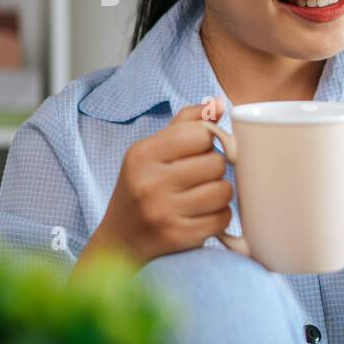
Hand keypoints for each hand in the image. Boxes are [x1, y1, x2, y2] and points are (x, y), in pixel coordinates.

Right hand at [83, 102, 232, 266]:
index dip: (207, 143)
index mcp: (143, 154)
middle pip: (216, 163)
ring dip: (220, 194)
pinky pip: (223, 218)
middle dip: (215, 171)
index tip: (198, 153)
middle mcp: (149, 182)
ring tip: (202, 197)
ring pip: (224, 191)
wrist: (119, 241)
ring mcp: (163, 211)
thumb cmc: (142, 188)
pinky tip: (202, 216)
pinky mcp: (178, 236)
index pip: (201, 134)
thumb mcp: (152, 151)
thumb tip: (218, 103)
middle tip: (199, 179)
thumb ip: (185, 124)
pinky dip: (219, 217)